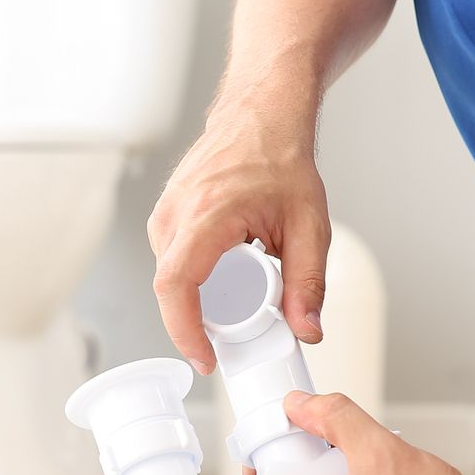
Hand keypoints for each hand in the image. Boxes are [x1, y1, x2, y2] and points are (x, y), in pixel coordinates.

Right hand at [148, 98, 329, 373]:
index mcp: (206, 215)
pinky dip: (198, 280)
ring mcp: (165, 215)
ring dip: (203, 298)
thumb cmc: (279, 158)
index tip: (206, 358)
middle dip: (203, 323)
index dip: (185, 331)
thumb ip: (309, 282)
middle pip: (173, 291)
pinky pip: (174, 263)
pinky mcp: (165, 218)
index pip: (177, 286)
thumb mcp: (308, 225)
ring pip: (173, 278)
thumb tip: (307, 330)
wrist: (260, 116)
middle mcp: (175, 215)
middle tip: (243, 334)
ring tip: (245, 291)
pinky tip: (228, 275)